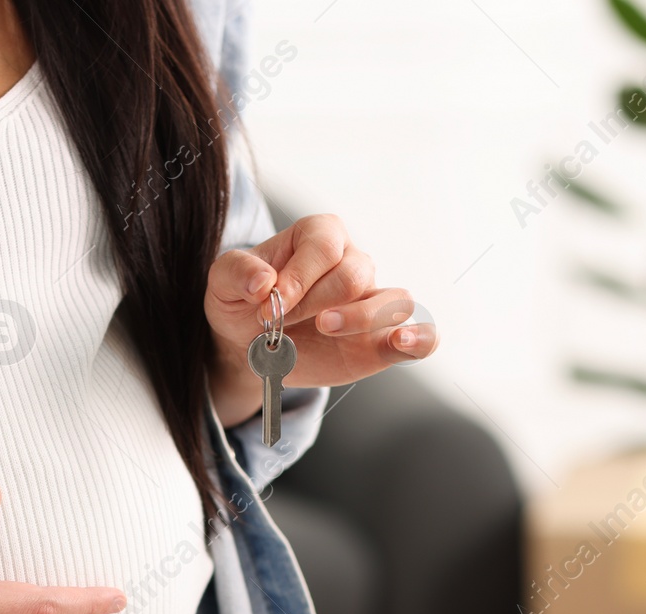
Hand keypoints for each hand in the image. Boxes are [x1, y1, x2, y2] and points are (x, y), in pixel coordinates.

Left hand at [205, 214, 438, 426]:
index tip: (267, 302)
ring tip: (325, 328)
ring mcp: (372, 303)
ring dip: (361, 317)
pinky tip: (399, 344)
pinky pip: (423, 335)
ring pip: (395, 300)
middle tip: (278, 324)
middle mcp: (353, 264)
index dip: (299, 275)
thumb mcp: (222, 282)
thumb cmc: (242, 302)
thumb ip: (237, 271)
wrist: (248, 345)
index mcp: (319, 237)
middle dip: (314, 302)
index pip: (325, 246)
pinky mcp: (381, 342)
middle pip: (355, 275)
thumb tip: (262, 281)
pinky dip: (419, 339)